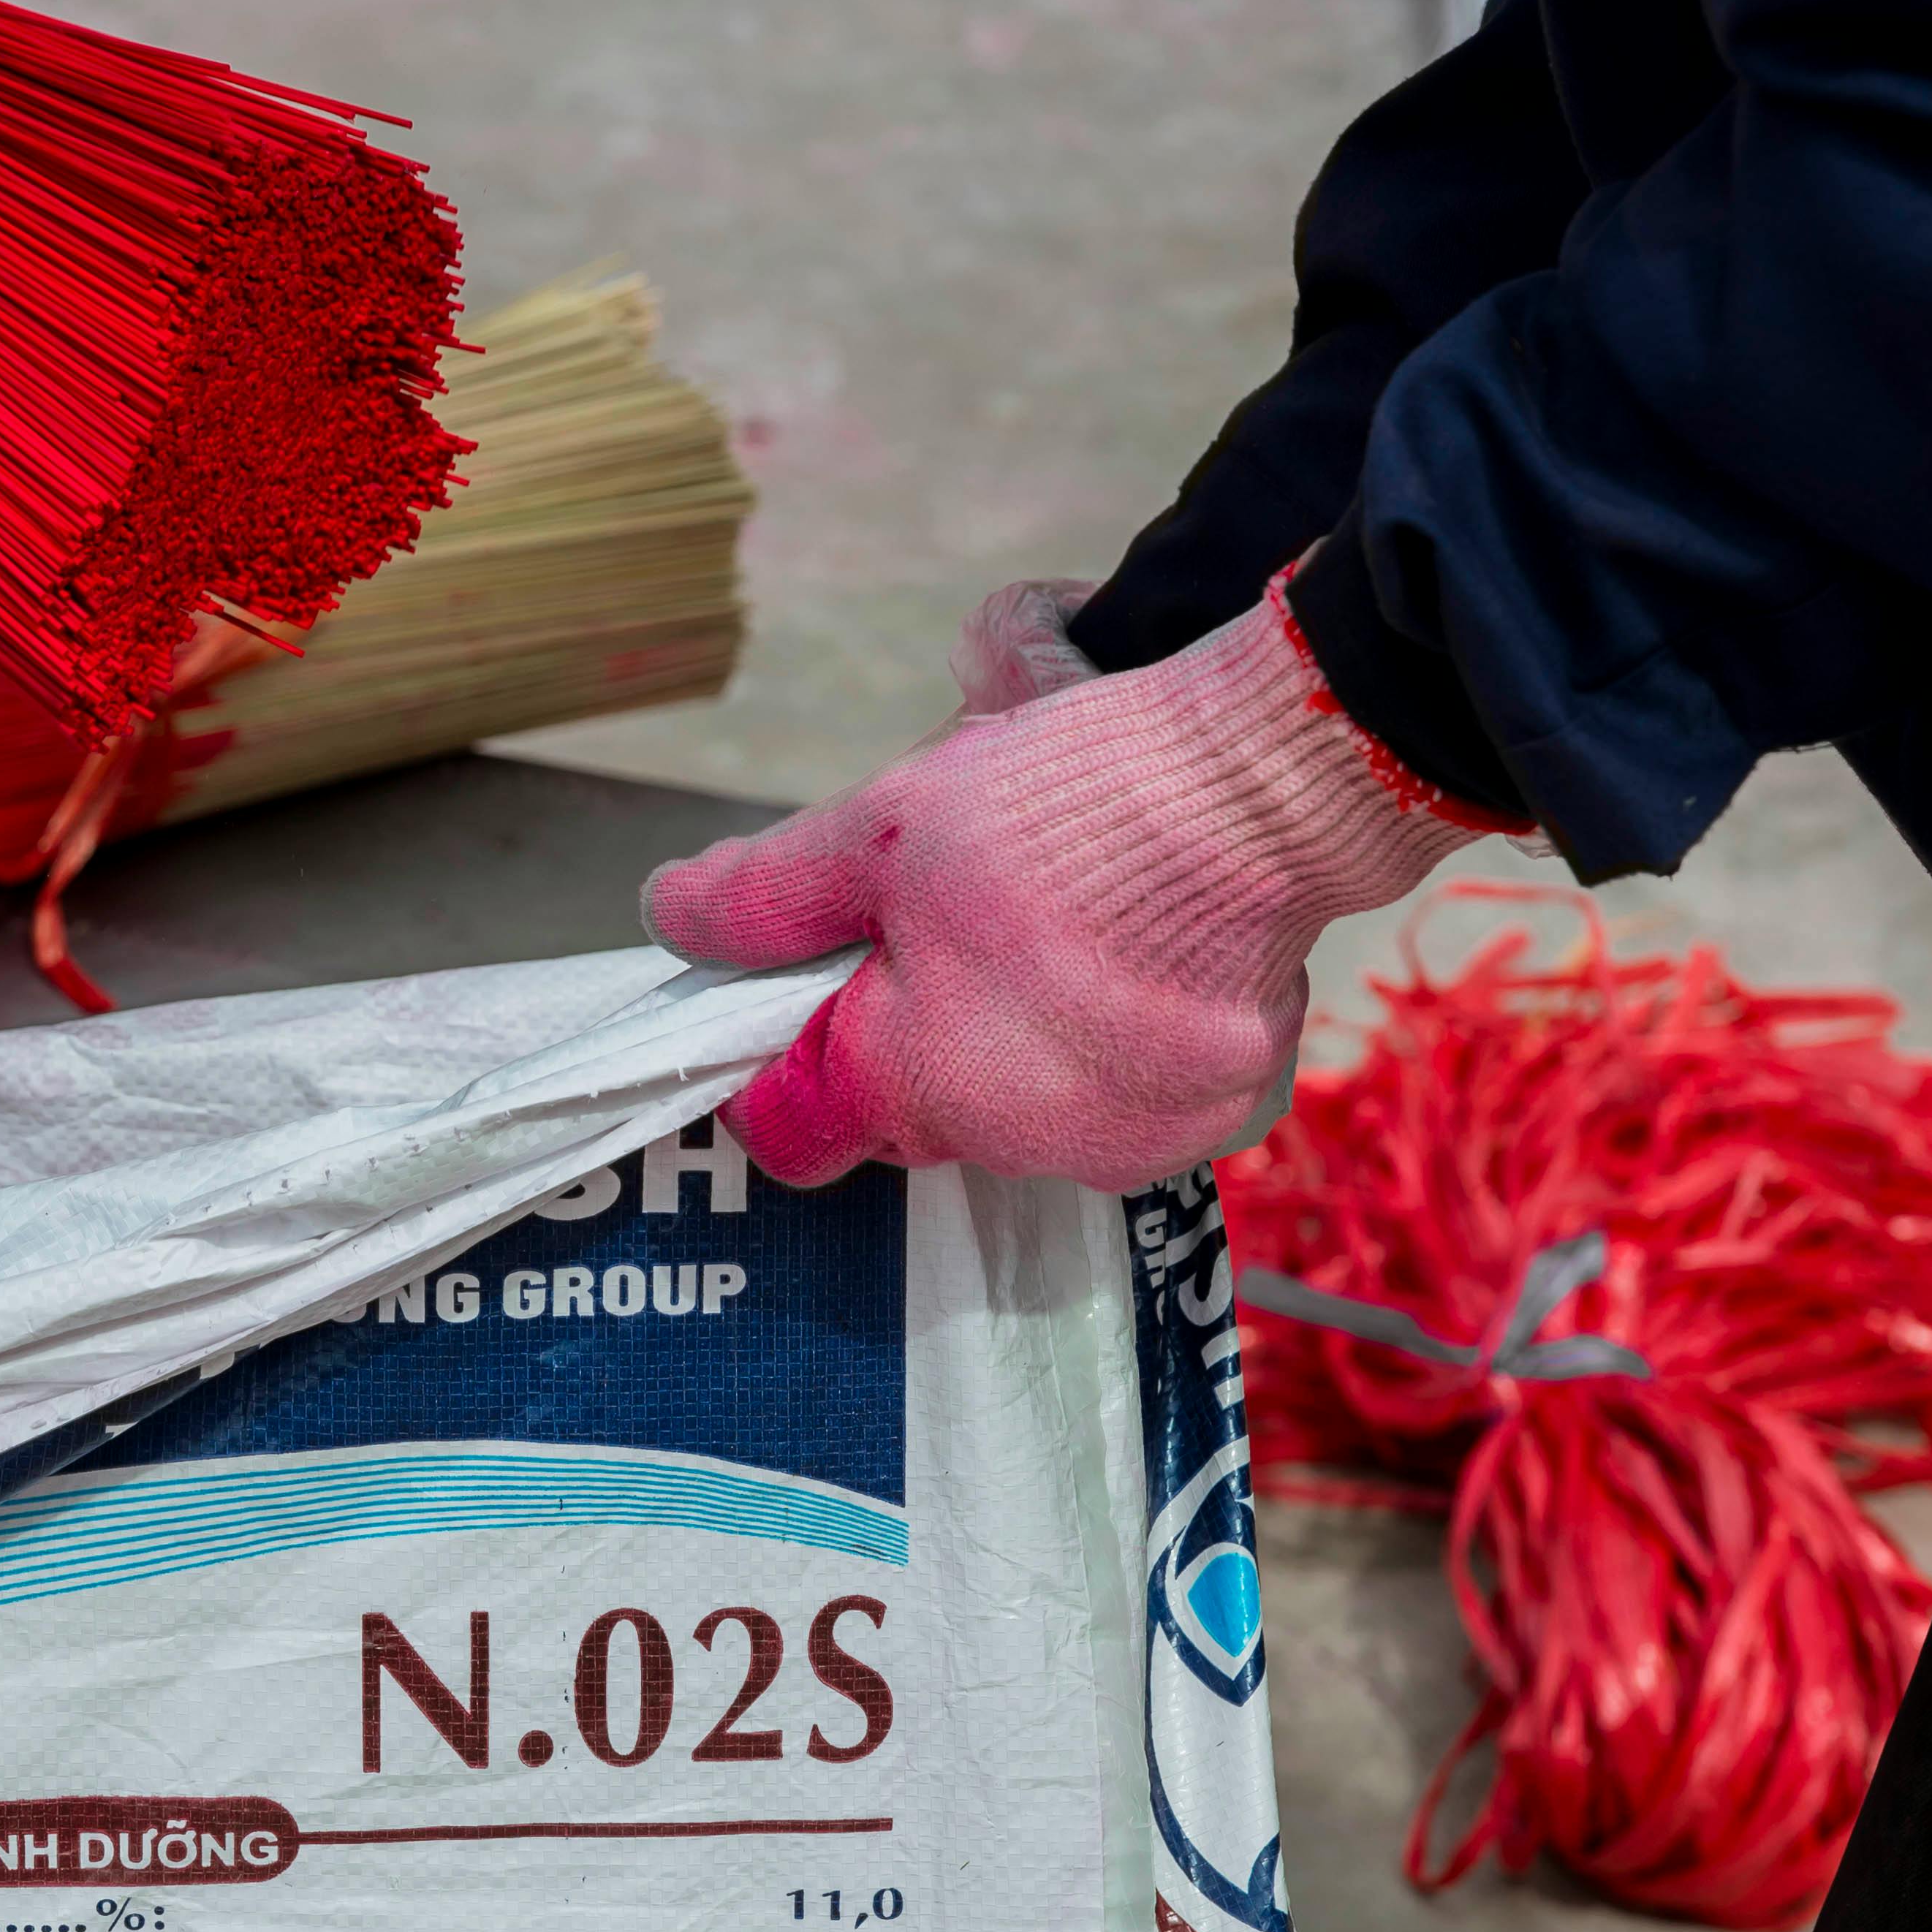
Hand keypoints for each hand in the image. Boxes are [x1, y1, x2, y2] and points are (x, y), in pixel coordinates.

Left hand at [642, 580, 1491, 1188]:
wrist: (1260, 788)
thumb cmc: (1062, 809)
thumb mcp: (877, 828)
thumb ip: (767, 895)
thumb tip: (672, 914)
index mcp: (917, 1085)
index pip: (795, 1134)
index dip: (777, 1067)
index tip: (801, 998)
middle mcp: (1021, 1143)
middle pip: (913, 1115)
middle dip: (909, 1037)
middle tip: (940, 927)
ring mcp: (1131, 1141)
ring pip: (1027, 1110)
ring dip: (1017, 1044)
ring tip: (1051, 931)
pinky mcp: (1222, 1117)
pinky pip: (1135, 1102)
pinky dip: (1123, 1049)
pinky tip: (1139, 962)